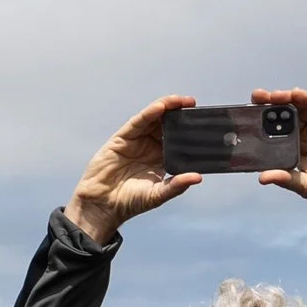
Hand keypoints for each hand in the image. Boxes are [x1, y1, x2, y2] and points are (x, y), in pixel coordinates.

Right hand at [64, 96, 202, 243]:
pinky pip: (138, 122)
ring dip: (167, 107)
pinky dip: (149, 113)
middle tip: (193, 104)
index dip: (189, 129)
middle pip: (167, 125)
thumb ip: (176, 186)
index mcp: (162, 159)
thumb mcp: (157, 195)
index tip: (204, 121)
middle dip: (180, 113)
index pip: (178, 139)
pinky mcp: (122, 138)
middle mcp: (150, 147)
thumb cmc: (130, 202)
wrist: (102, 205)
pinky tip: (160, 107)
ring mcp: (136, 141)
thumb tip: (198, 177)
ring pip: (154, 119)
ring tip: (180, 101)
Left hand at [252, 89, 306, 228]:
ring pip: (300, 107)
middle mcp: (304, 135)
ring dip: (286, 99)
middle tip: (256, 97)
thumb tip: (262, 178)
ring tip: (273, 95)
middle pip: (284, 115)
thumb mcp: (305, 185)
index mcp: (292, 148)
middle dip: (269, 105)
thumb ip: (286, 179)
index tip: (245, 115)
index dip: (261, 122)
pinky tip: (296, 94)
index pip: (273, 131)